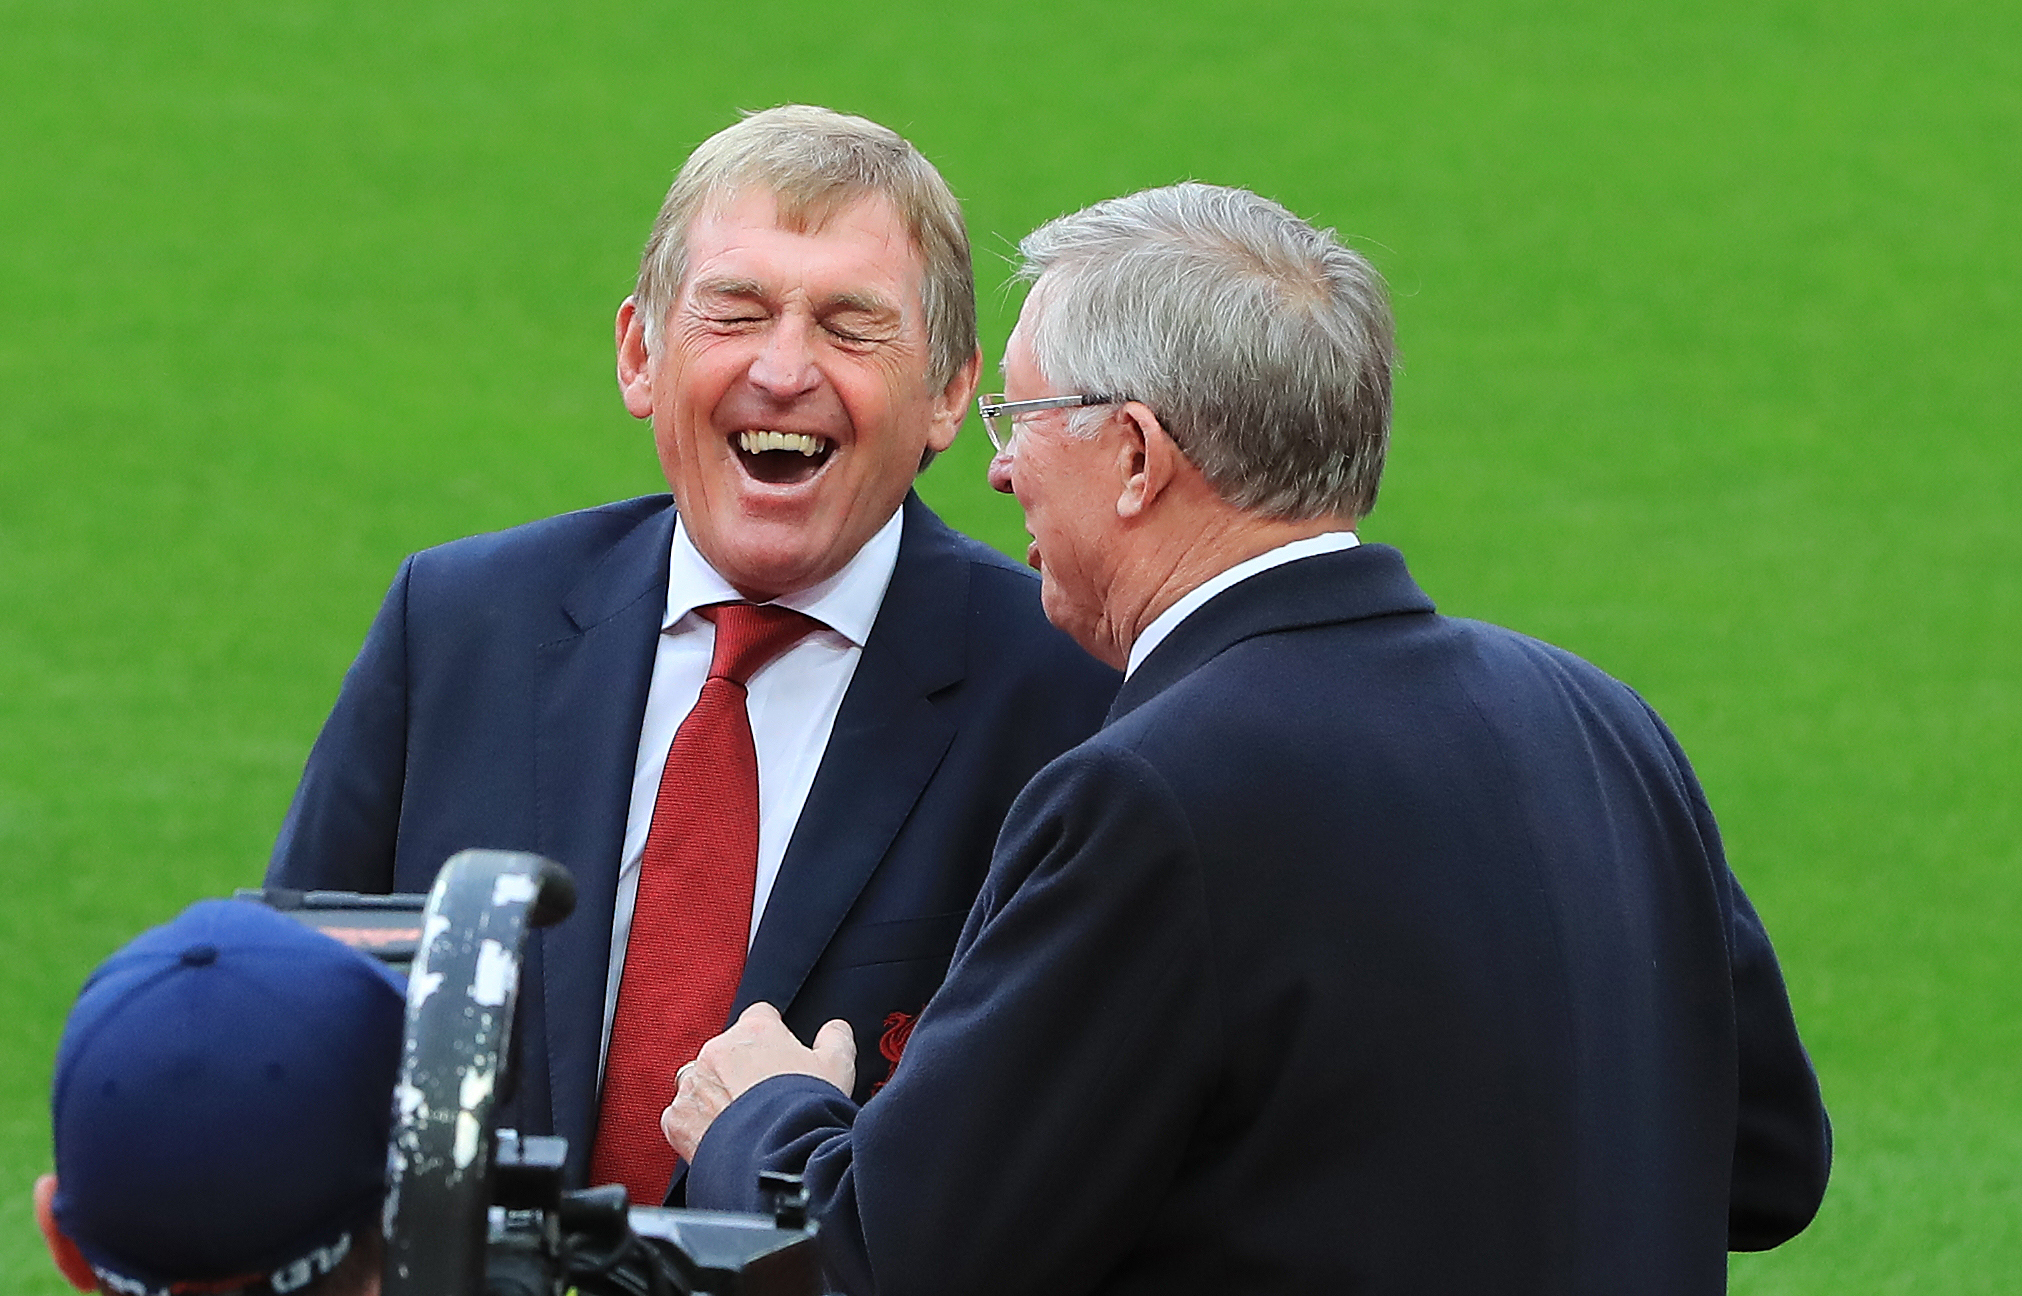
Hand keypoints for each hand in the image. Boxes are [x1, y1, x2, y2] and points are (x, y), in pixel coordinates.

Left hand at [660, 1002, 855, 1161]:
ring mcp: (695, 1084)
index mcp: (755, 1030)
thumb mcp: (837, 1066)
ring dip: (716, 1094)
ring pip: (702, 1081)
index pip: (759, 1016)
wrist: (781, 1159)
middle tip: (764, 1097)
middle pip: (728, 1051)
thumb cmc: (809, 1109)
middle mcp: (718, 1050)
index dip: (772, 1037)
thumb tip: (835, 1029)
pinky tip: (722, 1137)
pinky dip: (697, 1125)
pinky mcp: (678, 1119)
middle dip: (742, 1069)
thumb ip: (836, 1038)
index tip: (778, 1057)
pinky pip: (682, 1116)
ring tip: (742, 1121)